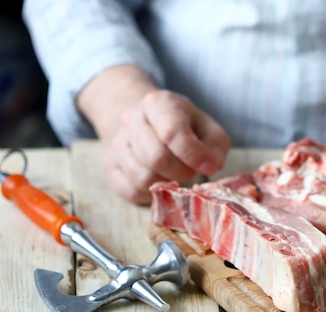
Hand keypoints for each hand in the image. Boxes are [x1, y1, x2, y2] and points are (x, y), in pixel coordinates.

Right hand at [102, 90, 229, 203]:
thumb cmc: (186, 129)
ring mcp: (116, 142)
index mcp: (157, 103)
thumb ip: (215, 147)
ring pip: (143, 177)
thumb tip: (209, 166)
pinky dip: (151, 194)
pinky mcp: (110, 165)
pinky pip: (131, 190)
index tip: (208, 166)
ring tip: (175, 174)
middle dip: (182, 172)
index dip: (193, 155)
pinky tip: (160, 180)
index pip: (172, 132)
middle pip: (156, 158)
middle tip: (191, 171)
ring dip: (166, 183)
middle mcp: (131, 119)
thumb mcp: (209, 130)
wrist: (149, 124)